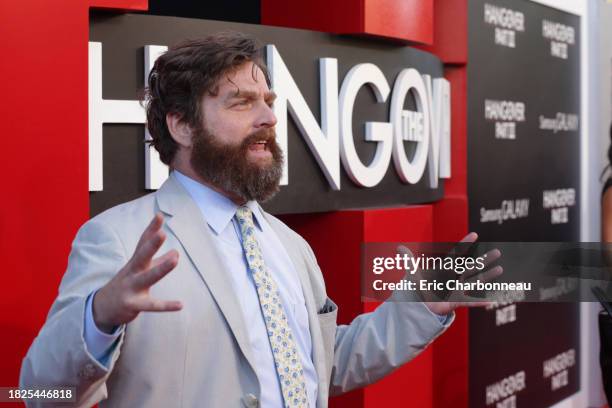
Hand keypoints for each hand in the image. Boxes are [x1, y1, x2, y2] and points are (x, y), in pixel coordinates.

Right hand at [93, 213, 182, 332]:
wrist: (101, 308)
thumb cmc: (126, 284)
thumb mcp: (140, 271)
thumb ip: (158, 261)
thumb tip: (176, 252)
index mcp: (135, 262)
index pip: (143, 243)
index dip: (151, 229)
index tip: (159, 216)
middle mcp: (132, 272)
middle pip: (142, 256)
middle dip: (151, 245)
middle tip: (162, 233)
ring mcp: (131, 288)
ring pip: (148, 277)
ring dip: (161, 268)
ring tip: (175, 259)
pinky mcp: (133, 304)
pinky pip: (152, 305)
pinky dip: (166, 305)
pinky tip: (180, 305)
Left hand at [402, 232, 502, 315]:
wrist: (421, 305)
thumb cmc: (419, 288)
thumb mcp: (413, 273)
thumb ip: (408, 260)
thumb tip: (399, 247)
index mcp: (444, 269)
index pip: (456, 253)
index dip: (465, 244)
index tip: (475, 234)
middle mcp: (454, 277)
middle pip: (471, 266)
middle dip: (484, 259)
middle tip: (498, 252)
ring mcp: (457, 289)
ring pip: (475, 281)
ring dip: (488, 276)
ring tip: (500, 269)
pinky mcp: (456, 301)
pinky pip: (470, 302)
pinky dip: (479, 302)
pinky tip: (491, 300)